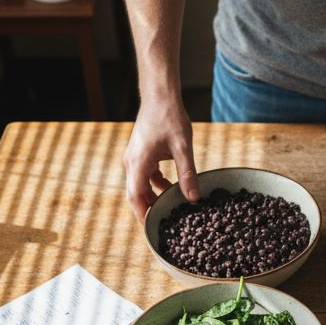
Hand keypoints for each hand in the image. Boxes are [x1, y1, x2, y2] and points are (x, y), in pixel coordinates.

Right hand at [123, 97, 200, 220]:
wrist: (160, 95)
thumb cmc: (170, 117)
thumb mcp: (183, 148)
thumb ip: (187, 174)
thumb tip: (193, 198)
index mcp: (138, 162)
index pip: (135, 197)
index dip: (143, 215)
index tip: (151, 229)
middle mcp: (132, 162)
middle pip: (136, 194)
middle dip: (148, 210)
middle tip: (162, 225)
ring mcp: (135, 157)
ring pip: (140, 185)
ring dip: (153, 197)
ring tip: (169, 208)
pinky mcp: (140, 153)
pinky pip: (145, 175)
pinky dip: (156, 184)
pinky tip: (171, 187)